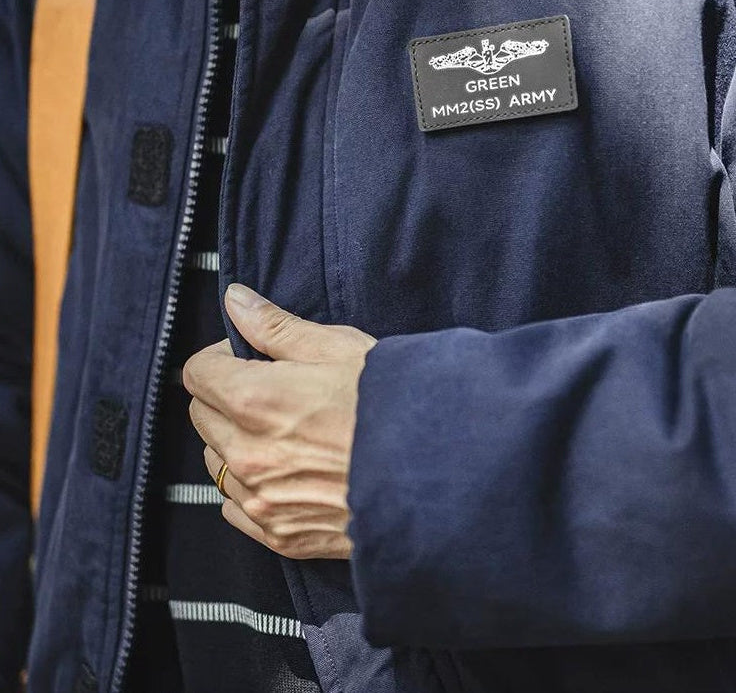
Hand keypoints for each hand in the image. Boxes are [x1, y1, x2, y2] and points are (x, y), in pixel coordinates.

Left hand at [182, 282, 376, 560]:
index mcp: (256, 400)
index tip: (251, 356)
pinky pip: (235, 506)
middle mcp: (248, 454)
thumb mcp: (339, 348)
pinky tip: (288, 470)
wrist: (437, 472)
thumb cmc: (393, 402)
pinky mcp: (279, 535)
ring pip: (216, 462)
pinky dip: (250, 486)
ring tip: (288, 431)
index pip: (197, 373)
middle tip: (274, 388)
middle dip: (226, 396)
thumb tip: (235, 301)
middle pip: (201, 416)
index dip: (222, 356)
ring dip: (236, 442)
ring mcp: (261, 500)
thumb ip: (276, 327)